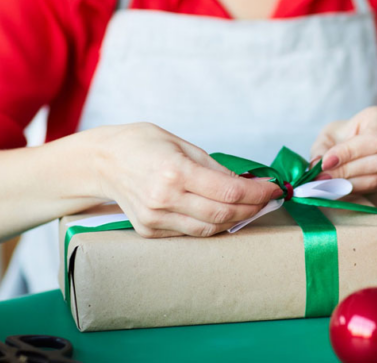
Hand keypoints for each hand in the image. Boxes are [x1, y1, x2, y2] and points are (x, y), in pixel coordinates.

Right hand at [89, 123, 280, 237]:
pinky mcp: (149, 230)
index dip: (257, 193)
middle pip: (223, 214)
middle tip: (267, 200)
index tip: (273, 189)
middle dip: (252, 208)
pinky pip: (190, 233)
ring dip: (235, 220)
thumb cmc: (142, 144)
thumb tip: (245, 184)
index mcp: (175, 171)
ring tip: (250, 208)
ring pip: (209, 229)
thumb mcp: (182, 144)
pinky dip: (210, 225)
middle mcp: (164, 198)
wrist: (102, 161)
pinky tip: (221, 214)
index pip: (229, 192)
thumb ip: (214, 167)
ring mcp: (155, 218)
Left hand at [310, 107, 376, 194]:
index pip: (373, 138)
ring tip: (329, 184)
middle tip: (323, 178)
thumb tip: (316, 166)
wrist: (358, 147)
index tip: (325, 163)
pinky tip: (341, 188)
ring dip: (351, 183)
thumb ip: (321, 149)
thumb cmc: (344, 136)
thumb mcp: (329, 135)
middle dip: (347, 171)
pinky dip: (357, 189)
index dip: (349, 153)